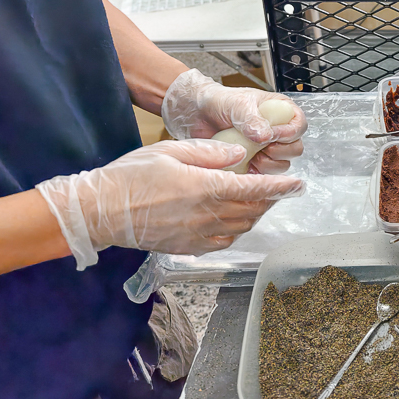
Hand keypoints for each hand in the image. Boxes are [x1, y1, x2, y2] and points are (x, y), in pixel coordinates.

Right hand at [36, 140, 304, 267]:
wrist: (99, 211)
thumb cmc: (131, 176)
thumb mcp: (170, 151)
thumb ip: (208, 153)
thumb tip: (239, 154)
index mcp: (204, 188)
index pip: (254, 188)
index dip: (280, 187)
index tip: (299, 184)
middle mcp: (206, 216)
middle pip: (252, 210)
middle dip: (270, 200)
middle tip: (279, 189)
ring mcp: (197, 235)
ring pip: (240, 228)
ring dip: (254, 214)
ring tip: (258, 201)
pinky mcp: (187, 248)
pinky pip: (222, 243)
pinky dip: (235, 231)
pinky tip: (232, 220)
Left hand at [161, 69, 306, 173]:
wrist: (197, 114)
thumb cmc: (219, 101)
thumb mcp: (237, 104)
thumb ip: (252, 119)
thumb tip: (266, 136)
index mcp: (280, 111)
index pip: (299, 125)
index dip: (290, 133)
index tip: (272, 136)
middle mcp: (277, 130)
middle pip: (295, 148)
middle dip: (279, 151)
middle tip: (260, 146)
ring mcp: (266, 148)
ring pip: (282, 164)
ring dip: (268, 163)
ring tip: (250, 154)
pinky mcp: (255, 163)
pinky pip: (265, 175)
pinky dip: (256, 172)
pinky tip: (243, 163)